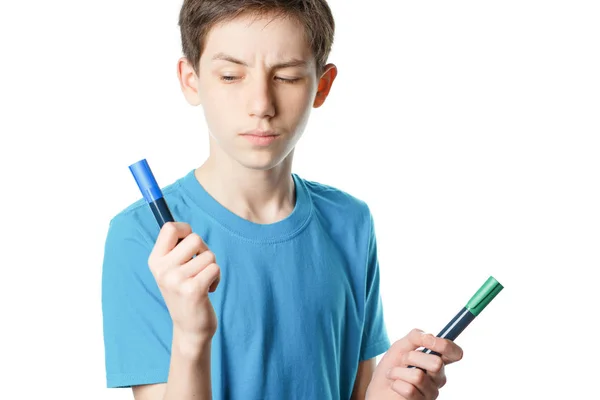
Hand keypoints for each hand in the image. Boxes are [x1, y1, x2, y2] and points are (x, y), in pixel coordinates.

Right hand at [148, 222, 220, 343]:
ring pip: (209, 255)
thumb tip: (182, 226)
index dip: (186, 229)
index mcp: (155, 261)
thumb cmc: (185, 291)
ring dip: (211, 267)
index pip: (169, 228)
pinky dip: (217, 278)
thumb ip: (175, 249)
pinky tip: (209, 290)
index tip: (190, 242)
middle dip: (204, 250)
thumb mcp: (172, 270)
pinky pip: (215, 268)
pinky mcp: (193, 290)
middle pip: (195, 238)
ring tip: (202, 281)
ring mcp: (176, 280)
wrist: (189, 328)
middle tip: (199, 267)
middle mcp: (162, 270)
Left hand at [365, 328, 462, 399]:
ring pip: (418, 376)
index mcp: (437, 360)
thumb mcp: (401, 346)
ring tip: (394, 374)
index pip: (455, 353)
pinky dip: (396, 384)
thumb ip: (416, 337)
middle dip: (411, 357)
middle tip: (402, 361)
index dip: (446, 345)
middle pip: (436, 363)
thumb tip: (431, 337)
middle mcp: (438, 377)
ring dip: (399, 371)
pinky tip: (394, 385)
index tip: (428, 341)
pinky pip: (409, 390)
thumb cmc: (392, 366)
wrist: (378, 387)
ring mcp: (431, 392)